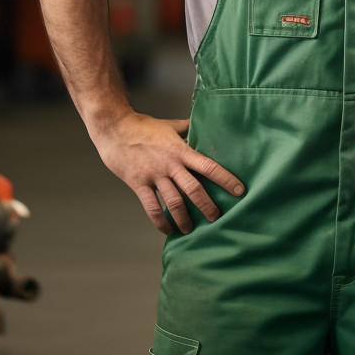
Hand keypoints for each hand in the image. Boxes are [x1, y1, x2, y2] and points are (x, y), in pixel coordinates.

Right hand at [91, 112, 244, 234]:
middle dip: (207, 205)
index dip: (225, 179)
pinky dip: (160, 221)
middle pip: (193, 189)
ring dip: (184, 218)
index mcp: (180, 150)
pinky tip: (167, 230)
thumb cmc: (143, 126)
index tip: (239, 190)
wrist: (115, 129)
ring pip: (173, 202)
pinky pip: (151, 207)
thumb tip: (202, 125)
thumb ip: (187, 128)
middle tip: (217, 217)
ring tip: (191, 229)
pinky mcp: (138, 184)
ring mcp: (154, 176)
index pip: (208, 166)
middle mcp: (170, 165)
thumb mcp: (170, 125)